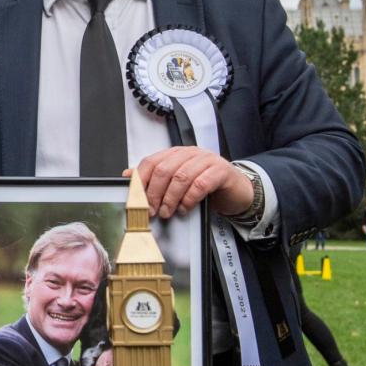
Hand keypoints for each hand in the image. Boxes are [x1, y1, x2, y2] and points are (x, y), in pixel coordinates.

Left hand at [130, 147, 253, 218]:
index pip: (151, 162)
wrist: (236, 190)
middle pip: (164, 169)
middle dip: (154, 193)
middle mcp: (190, 153)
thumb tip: (129, 176)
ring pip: (181, 177)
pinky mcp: (221, 171)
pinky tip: (185, 209)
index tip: (136, 200)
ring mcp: (207, 160)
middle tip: (152, 210)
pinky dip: (189, 199)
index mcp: (176, 153)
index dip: (141, 181)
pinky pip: (200, 184)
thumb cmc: (206, 186)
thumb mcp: (177, 182)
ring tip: (167, 212)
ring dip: (170, 198)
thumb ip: (156, 178)